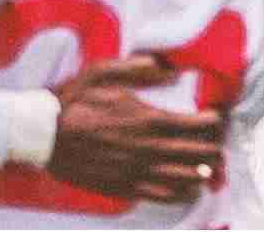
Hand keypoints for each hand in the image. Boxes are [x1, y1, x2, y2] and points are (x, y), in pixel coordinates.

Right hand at [46, 54, 224, 203]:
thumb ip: (139, 68)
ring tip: (211, 164)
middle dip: (215, 147)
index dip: (214, 122)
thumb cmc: (74, 101)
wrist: (44, 136)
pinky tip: (191, 188)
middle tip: (219, 140)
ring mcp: (139, 172)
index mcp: (148, 120)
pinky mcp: (127, 189)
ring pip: (187, 178)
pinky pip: (165, 197)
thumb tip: (170, 68)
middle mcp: (149, 149)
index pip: (196, 125)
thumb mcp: (103, 71)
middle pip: (198, 154)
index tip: (218, 117)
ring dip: (204, 171)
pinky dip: (184, 193)